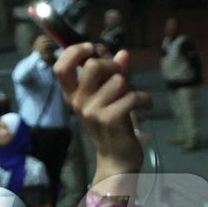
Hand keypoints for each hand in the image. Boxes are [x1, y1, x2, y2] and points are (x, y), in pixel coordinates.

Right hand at [53, 44, 149, 176]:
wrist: (116, 158)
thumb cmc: (111, 123)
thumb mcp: (107, 97)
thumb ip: (113, 74)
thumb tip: (123, 53)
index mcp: (72, 94)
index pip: (60, 67)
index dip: (75, 52)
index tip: (92, 48)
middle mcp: (78, 101)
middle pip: (92, 66)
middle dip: (112, 65)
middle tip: (121, 75)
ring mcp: (92, 111)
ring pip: (118, 81)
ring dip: (131, 87)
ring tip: (132, 97)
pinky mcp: (110, 119)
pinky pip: (131, 97)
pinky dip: (144, 99)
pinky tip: (146, 105)